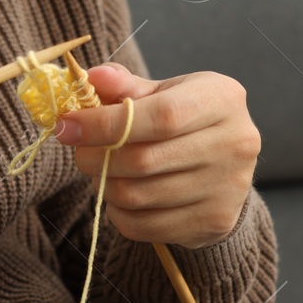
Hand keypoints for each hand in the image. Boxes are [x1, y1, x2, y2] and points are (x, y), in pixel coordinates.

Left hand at [55, 64, 259, 249]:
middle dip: (95, 158)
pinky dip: (117, 212)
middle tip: (80, 153)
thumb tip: (91, 77)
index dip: (105, 124)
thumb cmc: (182, 120)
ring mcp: (229, 187)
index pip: (160, 116)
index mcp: (222, 99)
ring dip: (104, 185)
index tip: (67, 127)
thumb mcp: (160, 91)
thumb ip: (124, 86)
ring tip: (104, 172)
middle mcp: (235, 143)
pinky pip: (141, 225)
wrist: (223, 164)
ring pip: (137, 196)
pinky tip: (122, 195)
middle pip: (143, 160)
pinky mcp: (214, 221)